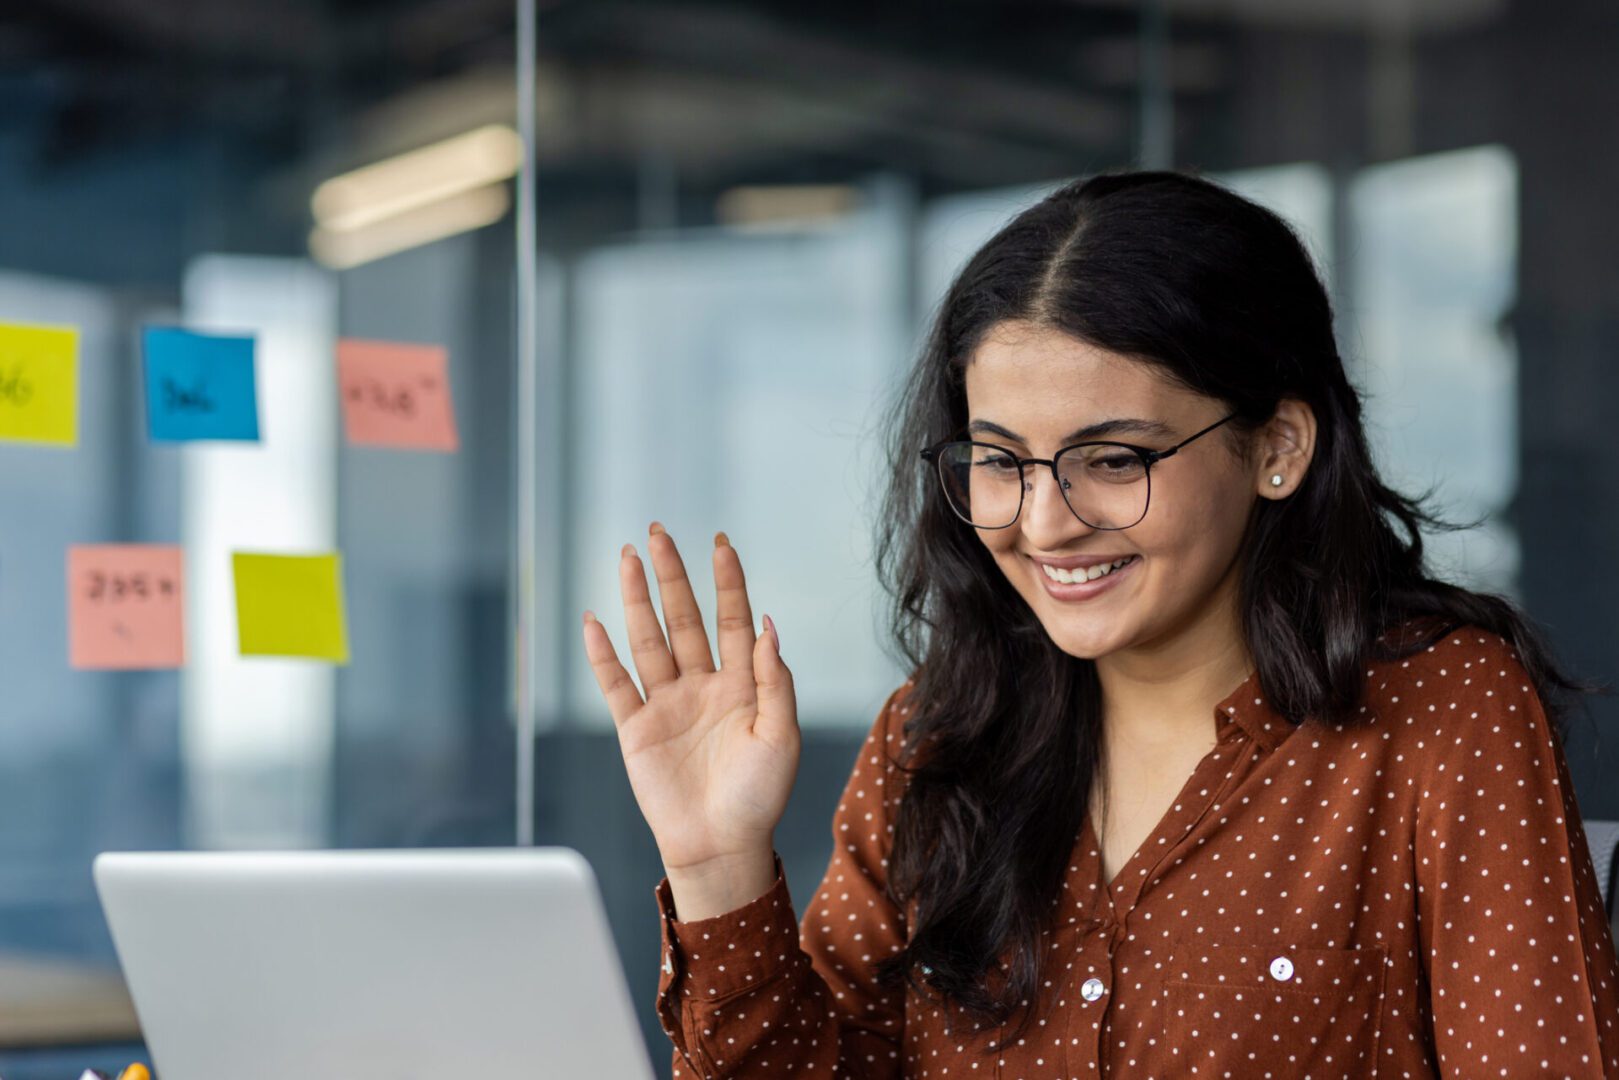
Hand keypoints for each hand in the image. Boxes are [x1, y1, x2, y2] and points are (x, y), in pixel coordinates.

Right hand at [583, 524, 798, 891]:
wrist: (720, 847)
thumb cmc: (758, 797)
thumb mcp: (781, 736)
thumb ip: (774, 680)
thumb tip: (766, 624)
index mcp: (741, 685)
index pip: (733, 619)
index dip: (728, 582)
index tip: (721, 543)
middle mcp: (702, 686)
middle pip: (685, 618)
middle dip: (672, 575)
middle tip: (659, 532)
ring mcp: (667, 705)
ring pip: (649, 640)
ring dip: (638, 599)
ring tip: (627, 558)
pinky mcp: (635, 729)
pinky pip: (616, 684)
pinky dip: (602, 654)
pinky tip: (593, 621)